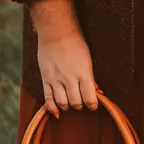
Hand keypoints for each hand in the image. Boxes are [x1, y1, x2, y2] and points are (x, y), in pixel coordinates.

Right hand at [29, 0, 99, 116]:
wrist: (56, 32)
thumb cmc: (75, 43)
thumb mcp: (88, 59)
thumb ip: (91, 77)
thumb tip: (97, 91)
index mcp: (84, 73)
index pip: (90, 98)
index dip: (93, 105)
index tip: (93, 105)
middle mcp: (70, 79)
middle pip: (76, 103)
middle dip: (80, 106)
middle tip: (81, 102)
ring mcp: (56, 80)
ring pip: (62, 103)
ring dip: (68, 106)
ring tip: (70, 103)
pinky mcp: (46, 79)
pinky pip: (48, 99)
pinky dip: (52, 108)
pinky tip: (56, 112)